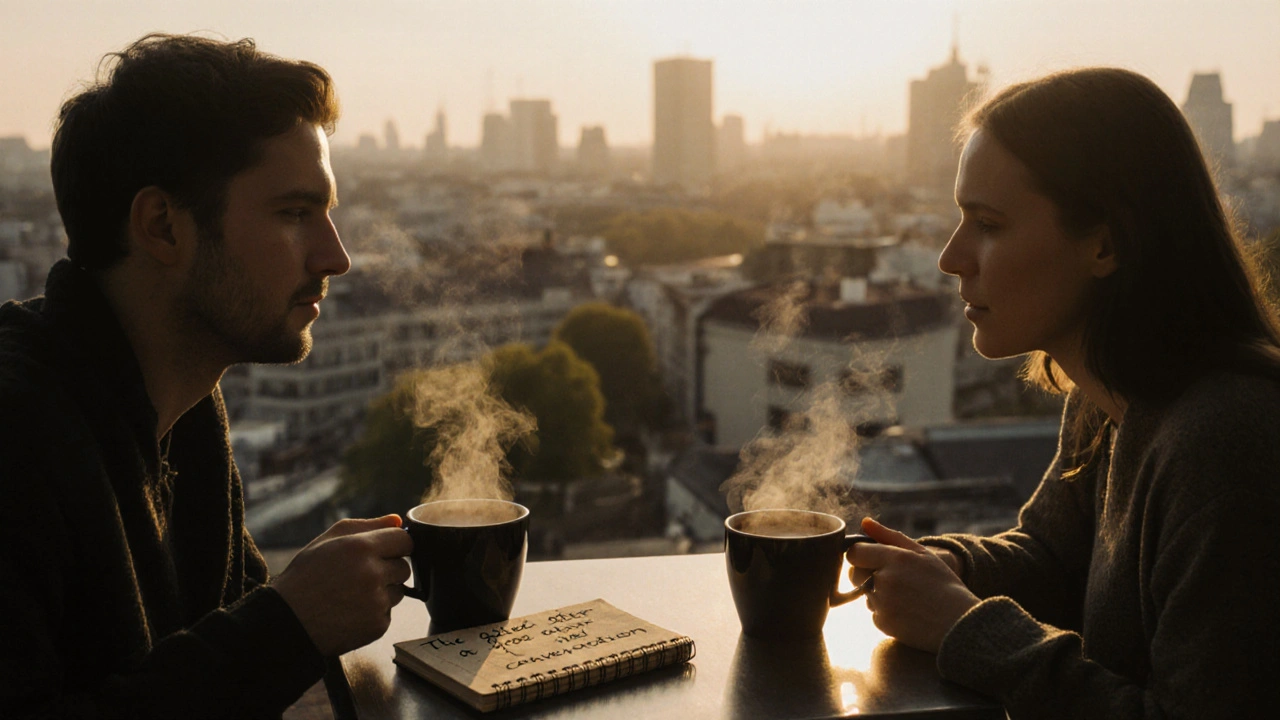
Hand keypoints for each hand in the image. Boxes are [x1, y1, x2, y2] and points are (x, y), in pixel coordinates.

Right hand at [272, 515, 413, 655]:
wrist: (286, 622)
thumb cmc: (305, 577)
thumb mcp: (327, 541)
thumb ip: (366, 526)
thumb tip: (398, 521)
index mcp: (361, 548)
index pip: (404, 541)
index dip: (394, 545)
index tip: (383, 551)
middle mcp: (373, 574)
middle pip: (404, 567)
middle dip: (388, 569)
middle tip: (360, 576)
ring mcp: (377, 603)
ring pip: (398, 591)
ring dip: (383, 591)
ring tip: (352, 595)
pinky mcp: (377, 626)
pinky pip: (387, 613)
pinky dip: (374, 613)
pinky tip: (350, 612)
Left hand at [845, 518, 979, 653]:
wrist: (959, 621)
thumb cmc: (942, 584)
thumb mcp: (922, 554)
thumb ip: (889, 536)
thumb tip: (865, 522)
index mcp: (895, 558)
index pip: (855, 552)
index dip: (860, 555)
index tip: (869, 559)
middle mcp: (885, 579)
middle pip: (853, 573)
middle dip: (865, 574)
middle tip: (889, 578)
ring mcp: (882, 602)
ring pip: (864, 594)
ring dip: (877, 594)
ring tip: (905, 597)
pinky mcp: (883, 622)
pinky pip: (874, 613)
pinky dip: (885, 612)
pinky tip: (906, 611)